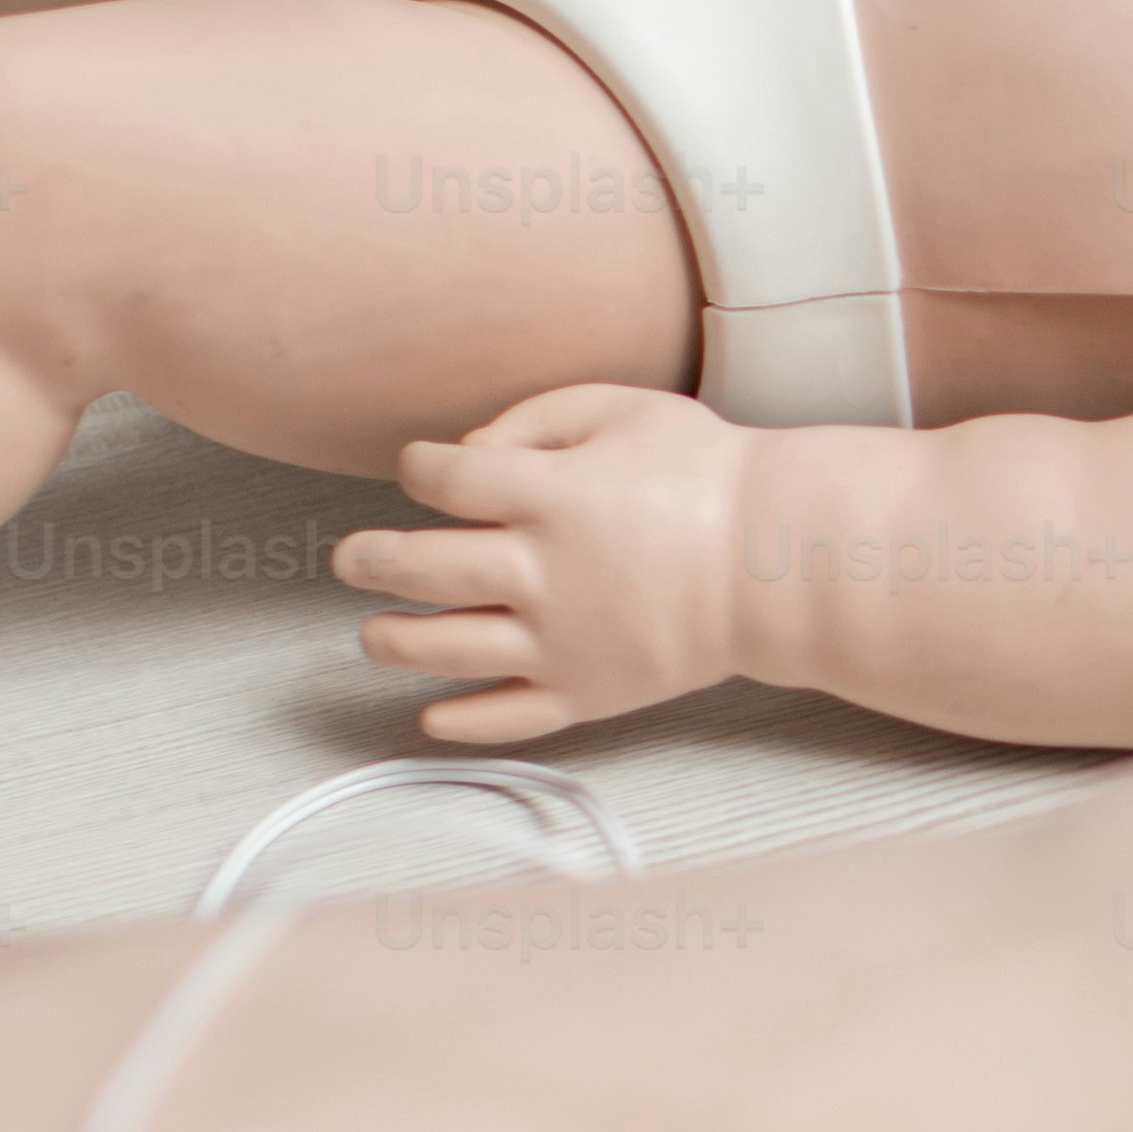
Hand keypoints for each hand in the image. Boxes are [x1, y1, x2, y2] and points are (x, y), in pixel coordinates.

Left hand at [337, 384, 766, 742]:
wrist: (779, 561)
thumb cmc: (705, 474)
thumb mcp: (624, 408)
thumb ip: (533, 417)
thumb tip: (461, 454)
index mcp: (553, 494)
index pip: (443, 479)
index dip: (415, 467)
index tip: (419, 468)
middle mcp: (545, 571)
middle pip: (419, 565)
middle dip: (368, 557)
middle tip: (353, 558)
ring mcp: (562, 640)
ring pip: (443, 647)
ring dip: (390, 639)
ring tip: (374, 631)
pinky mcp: (587, 692)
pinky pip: (507, 718)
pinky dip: (458, 723)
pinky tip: (429, 714)